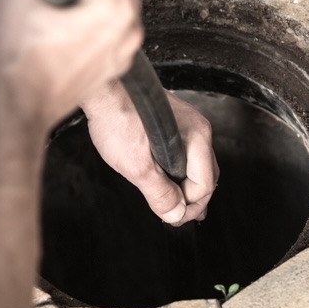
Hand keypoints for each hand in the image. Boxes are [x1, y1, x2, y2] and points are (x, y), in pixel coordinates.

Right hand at [0, 0, 143, 128]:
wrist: (13, 109)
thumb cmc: (14, 60)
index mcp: (115, 6)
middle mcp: (130, 28)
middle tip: (45, 0)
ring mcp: (125, 49)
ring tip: (50, 20)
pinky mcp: (115, 63)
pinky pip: (106, 25)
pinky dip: (87, 22)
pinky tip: (58, 38)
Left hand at [84, 83, 218, 224]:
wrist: (102, 90)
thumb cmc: (117, 119)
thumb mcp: (138, 167)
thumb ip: (160, 194)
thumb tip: (176, 214)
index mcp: (197, 139)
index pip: (205, 185)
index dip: (189, 206)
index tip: (172, 217)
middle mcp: (198, 129)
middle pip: (206, 175)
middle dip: (192, 199)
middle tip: (176, 216)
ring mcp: (187, 123)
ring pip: (196, 164)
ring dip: (185, 186)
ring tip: (175, 204)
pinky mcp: (173, 122)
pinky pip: (184, 153)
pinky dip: (178, 171)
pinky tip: (167, 180)